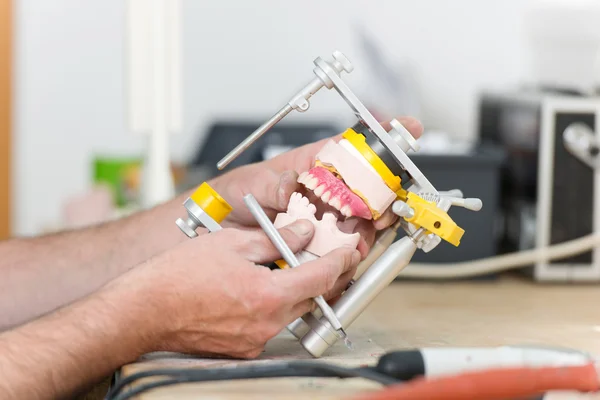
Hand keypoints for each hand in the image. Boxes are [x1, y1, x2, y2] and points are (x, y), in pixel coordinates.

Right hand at [109, 220, 360, 358]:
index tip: (350, 251)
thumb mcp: (230, 243)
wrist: (143, 311)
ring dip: (296, 290)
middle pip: (313, 298)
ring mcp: (254, 340)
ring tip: (281, 266)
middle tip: (324, 255)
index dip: (342, 261)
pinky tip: (258, 287)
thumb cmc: (176, 277)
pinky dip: (274, 305)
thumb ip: (273, 239)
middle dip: (323, 276)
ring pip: (292, 311)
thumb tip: (301, 234)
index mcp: (268, 295)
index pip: (322, 277)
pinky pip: (271, 324)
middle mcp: (266, 323)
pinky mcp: (242, 347)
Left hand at [207, 117, 423, 256]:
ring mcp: (327, 217)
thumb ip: (277, 184)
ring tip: (360, 238)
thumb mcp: (256, 182)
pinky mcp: (321, 242)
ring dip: (368, 230)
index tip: (408, 129)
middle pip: (370, 189)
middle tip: (386, 206)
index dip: (384, 137)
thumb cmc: (238, 194)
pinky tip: (347, 255)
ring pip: (363, 221)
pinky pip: (344, 248)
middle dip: (384, 197)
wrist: (220, 227)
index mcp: (316, 164)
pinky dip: (350, 253)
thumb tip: (293, 185)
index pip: (355, 146)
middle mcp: (328, 190)